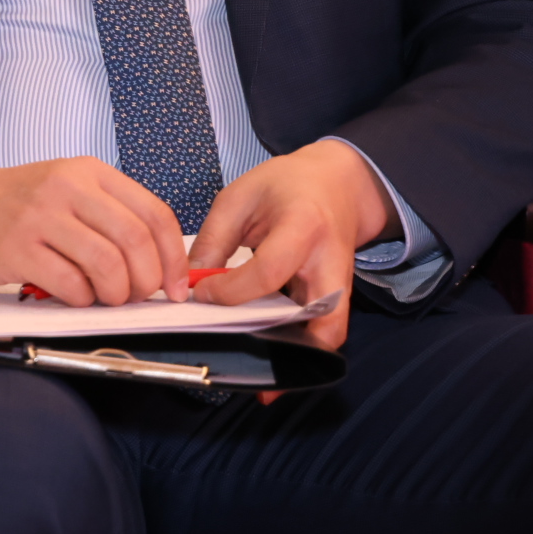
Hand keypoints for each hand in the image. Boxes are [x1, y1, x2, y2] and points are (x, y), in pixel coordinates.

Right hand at [0, 155, 189, 305]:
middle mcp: (68, 187)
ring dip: (114, 294)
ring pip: (107, 264)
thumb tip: (160, 263)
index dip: (174, 258)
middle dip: (146, 280)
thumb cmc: (15, 204)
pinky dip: (80, 300)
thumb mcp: (67, 190)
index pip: (154, 214)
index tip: (175, 285)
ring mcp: (41, 216)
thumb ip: (110, 217)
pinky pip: (70, 284)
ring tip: (103, 297)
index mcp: (89, 173)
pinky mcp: (18, 247)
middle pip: (136, 241)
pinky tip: (70, 294)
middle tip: (135, 295)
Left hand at [188, 140, 393, 349]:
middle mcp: (332, 262)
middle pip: (318, 318)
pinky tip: (265, 339)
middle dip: (277, 339)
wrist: (338, 183)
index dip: (231, 290)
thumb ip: (214, 240)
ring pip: (327, 333)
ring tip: (250, 350)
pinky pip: (322, 329)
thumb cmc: (286, 185)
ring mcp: (341, 285)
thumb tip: (191, 282)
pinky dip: (297, 341)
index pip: (268, 272)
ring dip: (291, 348)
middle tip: (234, 338)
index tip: (202, 293)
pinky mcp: (338, 298)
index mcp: (304, 226)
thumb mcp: (240, 197)